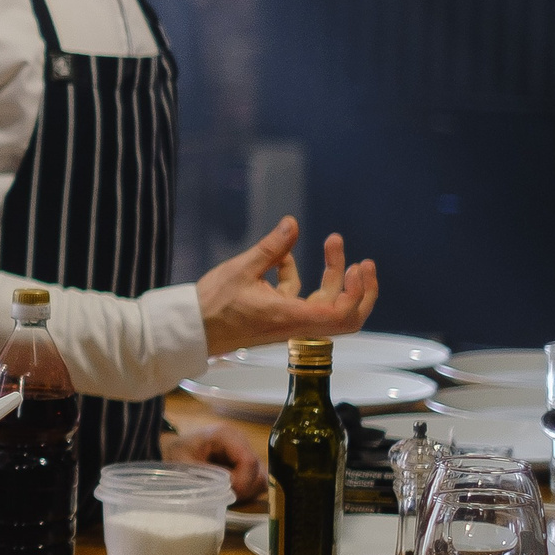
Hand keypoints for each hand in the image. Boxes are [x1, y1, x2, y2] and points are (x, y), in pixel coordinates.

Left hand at [162, 422, 264, 502]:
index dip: (242, 482)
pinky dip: (244, 491)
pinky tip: (226, 490)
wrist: (173, 447)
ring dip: (244, 491)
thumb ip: (207, 476)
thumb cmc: (176, 451)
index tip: (227, 493)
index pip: (249, 461)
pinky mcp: (247, 463)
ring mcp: (246, 452)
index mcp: (227, 435)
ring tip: (222, 492)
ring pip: (260, 479)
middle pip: (258, 473)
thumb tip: (228, 489)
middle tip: (222, 494)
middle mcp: (242, 441)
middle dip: (243, 489)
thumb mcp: (185, 464)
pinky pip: (255, 482)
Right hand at [196, 217, 377, 356]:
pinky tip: (282, 258)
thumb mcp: (242, 269)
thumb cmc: (213, 305)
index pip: (341, 314)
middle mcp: (295, 324)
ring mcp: (288, 322)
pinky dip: (298, 278)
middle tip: (363, 262)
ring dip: (332, 277)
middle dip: (359, 289)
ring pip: (325, 304)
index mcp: (291, 316)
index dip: (357, 293)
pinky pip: (300, 299)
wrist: (191, 330)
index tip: (356, 267)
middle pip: (345, 316)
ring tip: (331, 243)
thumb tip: (293, 224)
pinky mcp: (276, 318)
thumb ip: (271, 247)